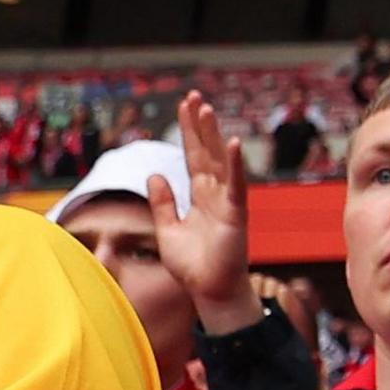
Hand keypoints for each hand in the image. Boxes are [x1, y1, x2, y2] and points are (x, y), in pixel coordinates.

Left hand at [147, 92, 259, 335]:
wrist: (211, 292)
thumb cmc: (193, 266)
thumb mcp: (168, 230)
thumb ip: (163, 203)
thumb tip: (154, 175)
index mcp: (199, 196)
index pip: (192, 156)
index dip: (188, 132)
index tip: (184, 107)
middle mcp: (215, 194)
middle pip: (205, 152)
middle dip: (199, 124)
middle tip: (194, 98)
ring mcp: (227, 202)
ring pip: (219, 162)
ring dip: (213, 135)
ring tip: (206, 109)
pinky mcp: (235, 215)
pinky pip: (235, 185)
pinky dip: (234, 165)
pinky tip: (231, 143)